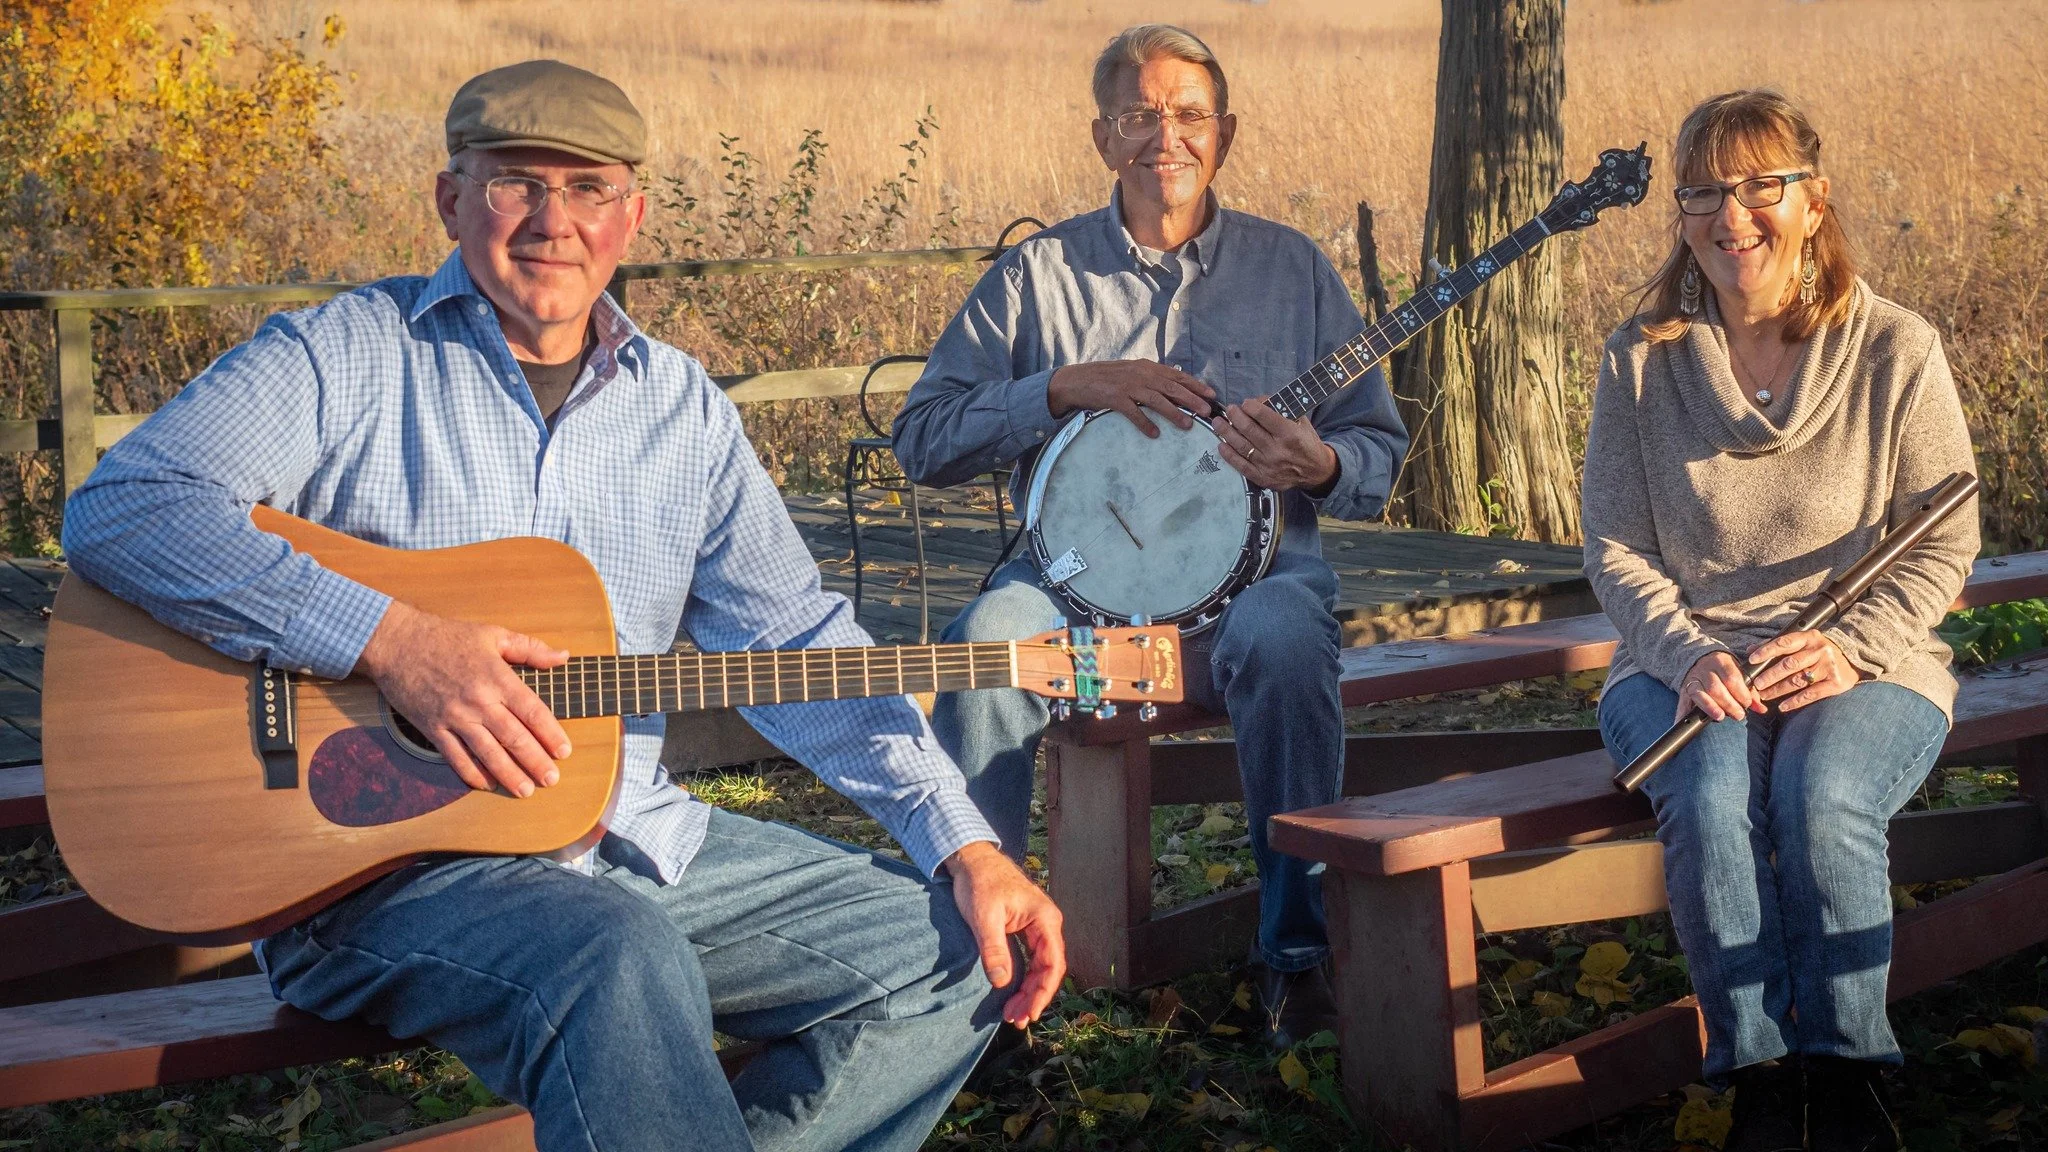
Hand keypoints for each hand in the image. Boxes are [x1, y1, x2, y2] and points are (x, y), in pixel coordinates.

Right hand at [354, 601, 572, 796]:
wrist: (397, 642)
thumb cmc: (447, 637)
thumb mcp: (494, 635)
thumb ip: (531, 649)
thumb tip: (563, 657)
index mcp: (498, 678)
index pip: (532, 712)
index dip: (551, 734)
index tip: (564, 751)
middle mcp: (478, 701)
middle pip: (514, 738)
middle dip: (535, 762)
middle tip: (551, 780)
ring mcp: (455, 717)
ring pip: (487, 753)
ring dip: (509, 774)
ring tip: (526, 790)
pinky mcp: (433, 728)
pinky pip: (455, 757)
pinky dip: (472, 773)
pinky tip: (488, 784)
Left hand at [944, 841, 1065, 1026]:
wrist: (972, 860)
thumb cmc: (979, 883)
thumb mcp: (984, 917)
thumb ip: (994, 949)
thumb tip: (1001, 982)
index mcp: (1045, 919)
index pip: (1053, 963)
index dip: (1043, 992)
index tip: (1029, 1013)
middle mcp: (1046, 924)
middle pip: (1048, 970)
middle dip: (1033, 997)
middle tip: (1015, 1020)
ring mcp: (1037, 928)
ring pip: (1039, 967)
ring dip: (1028, 992)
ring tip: (1012, 1014)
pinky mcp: (1025, 930)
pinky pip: (1030, 960)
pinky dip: (1022, 979)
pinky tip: (1011, 994)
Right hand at [1047, 360, 1216, 436]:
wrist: (1076, 380)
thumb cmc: (1105, 378)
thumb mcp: (1131, 372)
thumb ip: (1150, 378)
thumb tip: (1172, 387)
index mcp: (1146, 367)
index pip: (1177, 376)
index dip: (1196, 385)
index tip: (1212, 394)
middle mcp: (1140, 374)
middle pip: (1171, 387)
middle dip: (1192, 399)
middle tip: (1207, 411)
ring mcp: (1128, 386)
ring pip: (1156, 399)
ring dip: (1174, 412)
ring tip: (1188, 425)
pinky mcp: (1114, 398)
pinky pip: (1133, 412)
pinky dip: (1144, 423)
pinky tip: (1154, 434)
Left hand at [1214, 398, 1338, 492]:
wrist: (1316, 471)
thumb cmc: (1306, 441)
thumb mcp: (1300, 421)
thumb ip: (1281, 410)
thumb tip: (1258, 401)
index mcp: (1290, 434)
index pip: (1265, 416)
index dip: (1251, 407)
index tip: (1245, 403)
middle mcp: (1278, 450)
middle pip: (1250, 430)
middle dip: (1236, 417)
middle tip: (1229, 409)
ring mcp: (1269, 466)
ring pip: (1242, 447)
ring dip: (1226, 433)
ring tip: (1218, 422)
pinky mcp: (1262, 478)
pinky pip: (1242, 466)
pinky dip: (1229, 455)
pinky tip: (1221, 445)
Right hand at [1676, 650, 1762, 722]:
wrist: (1700, 658)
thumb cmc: (1724, 670)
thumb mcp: (1739, 673)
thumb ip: (1751, 691)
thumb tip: (1761, 709)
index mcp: (1721, 661)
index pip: (1732, 678)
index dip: (1741, 693)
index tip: (1747, 704)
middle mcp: (1705, 669)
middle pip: (1716, 688)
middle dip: (1729, 704)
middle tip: (1739, 715)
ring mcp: (1693, 678)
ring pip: (1700, 694)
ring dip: (1711, 707)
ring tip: (1721, 717)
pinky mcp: (1684, 688)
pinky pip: (1683, 701)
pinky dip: (1682, 713)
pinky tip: (1684, 721)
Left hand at [1747, 630, 1857, 712]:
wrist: (1853, 659)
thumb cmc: (1820, 651)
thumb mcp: (1803, 642)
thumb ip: (1778, 645)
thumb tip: (1750, 649)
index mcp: (1809, 638)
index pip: (1784, 643)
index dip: (1766, 651)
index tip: (1752, 660)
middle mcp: (1819, 650)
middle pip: (1789, 664)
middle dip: (1770, 675)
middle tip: (1756, 685)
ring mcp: (1828, 667)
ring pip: (1798, 680)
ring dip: (1778, 690)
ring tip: (1764, 696)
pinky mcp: (1836, 683)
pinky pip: (1811, 694)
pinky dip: (1795, 701)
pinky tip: (1783, 706)